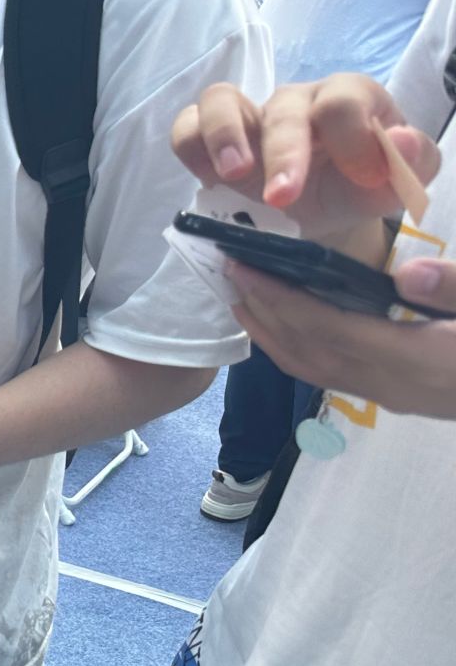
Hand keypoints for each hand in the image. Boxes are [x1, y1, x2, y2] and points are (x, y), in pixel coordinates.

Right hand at [171, 77, 439, 244]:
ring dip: (224, 135)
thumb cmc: (359, 187)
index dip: (351, 139)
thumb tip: (397, 141)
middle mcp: (296, 99)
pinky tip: (208, 179)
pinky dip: (191, 146)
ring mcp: (250, 114)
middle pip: (283, 106)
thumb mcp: (398, 183)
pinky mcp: (212, 138)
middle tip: (283, 198)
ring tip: (233, 176)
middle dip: (284, 153)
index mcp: (348, 99)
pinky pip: (187, 125)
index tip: (363, 179)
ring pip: (221, 99)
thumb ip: (413, 163)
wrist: (324, 208)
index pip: (343, 100)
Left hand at [228, 257, 455, 418]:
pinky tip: (286, 330)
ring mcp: (392, 396)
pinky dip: (297, 351)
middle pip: (306, 352)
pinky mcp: (398, 397)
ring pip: (313, 370)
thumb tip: (408, 274)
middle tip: (231, 275)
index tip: (245, 268)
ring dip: (272, 337)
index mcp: (416, 359)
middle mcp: (391, 384)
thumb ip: (455, 290)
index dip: (280, 298)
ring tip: (242, 301)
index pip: (328, 328)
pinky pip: (328, 376)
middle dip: (263, 313)